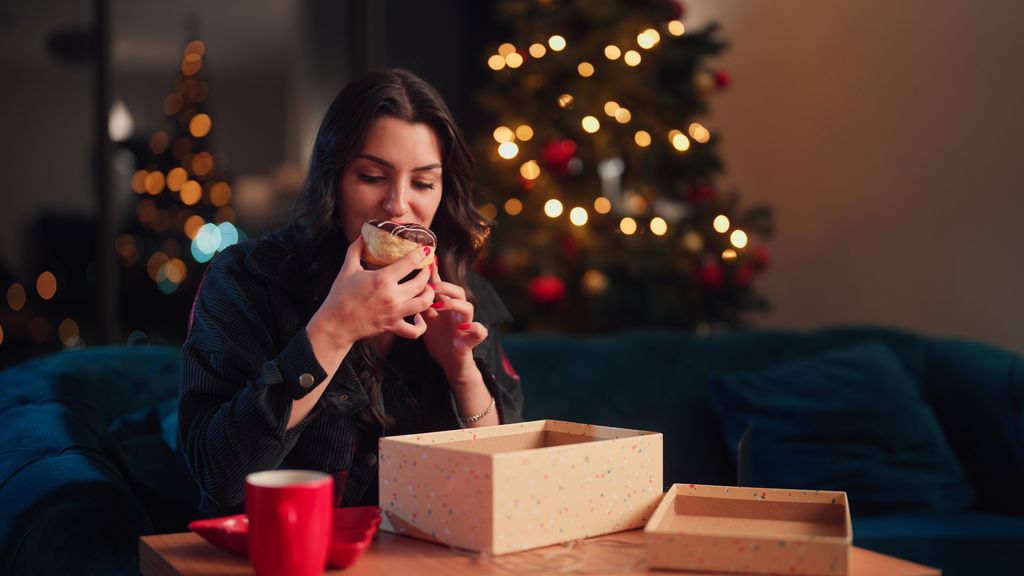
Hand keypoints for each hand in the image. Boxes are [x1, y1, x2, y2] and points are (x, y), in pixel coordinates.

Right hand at [308, 236, 434, 347]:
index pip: (410, 263)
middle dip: (426, 273)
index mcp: (382, 279)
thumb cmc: (340, 295)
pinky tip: (419, 318)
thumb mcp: (348, 269)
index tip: (425, 250)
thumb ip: (356, 249)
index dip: (420, 254)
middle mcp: (392, 296)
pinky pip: (414, 331)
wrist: (335, 323)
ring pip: (423, 304)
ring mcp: (394, 313)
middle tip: (425, 268)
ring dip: (429, 295)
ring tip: (426, 289)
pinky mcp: (392, 327)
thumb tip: (363, 235)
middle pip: (420, 283)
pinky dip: (420, 326)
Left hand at [421, 257, 488, 383]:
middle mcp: (458, 313)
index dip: (437, 275)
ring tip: (439, 306)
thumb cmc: (440, 339)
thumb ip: (423, 305)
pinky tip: (464, 328)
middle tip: (431, 287)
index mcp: (448, 307)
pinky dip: (475, 328)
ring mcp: (467, 325)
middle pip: (458, 292)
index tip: (429, 262)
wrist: (450, 362)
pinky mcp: (472, 340)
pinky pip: (480, 331)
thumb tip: (413, 288)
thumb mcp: (428, 320)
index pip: (444, 287)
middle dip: (445, 287)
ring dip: (454, 304)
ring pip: (468, 308)